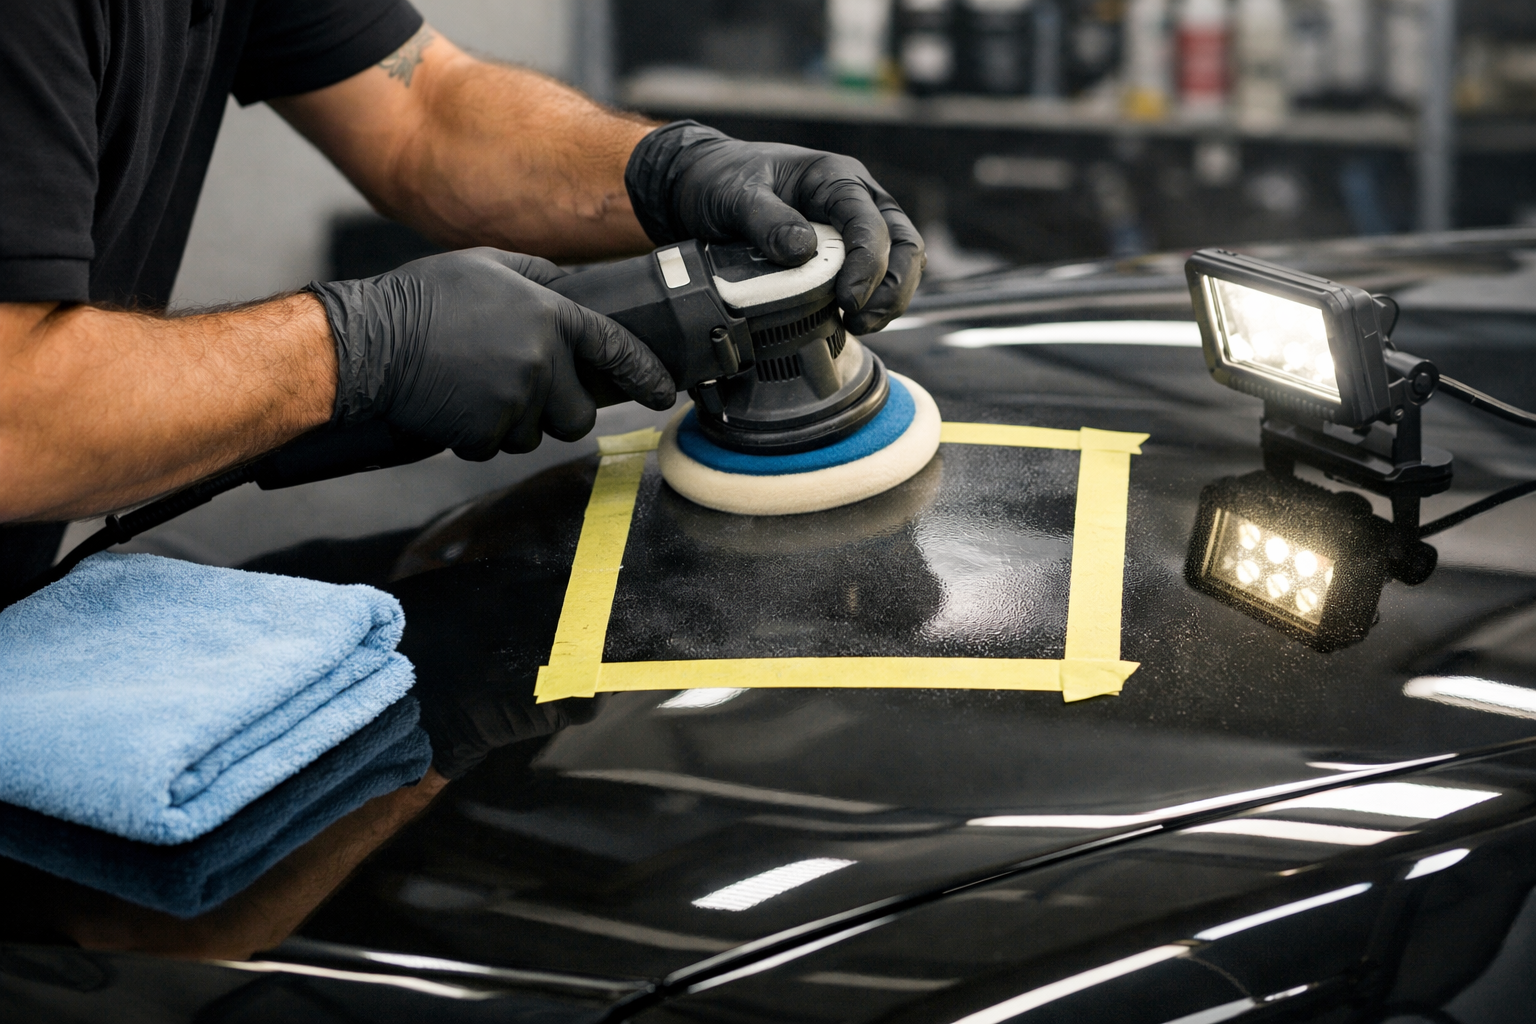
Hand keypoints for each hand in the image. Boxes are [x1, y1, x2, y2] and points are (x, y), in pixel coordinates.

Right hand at [308, 249, 676, 460]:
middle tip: (524, 392)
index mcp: (549, 316)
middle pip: (579, 414)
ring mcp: (516, 400)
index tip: (662, 393)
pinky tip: (456, 405)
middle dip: (559, 411)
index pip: (615, 349)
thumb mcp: (487, 264)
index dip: (645, 375)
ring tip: (476, 388)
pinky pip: (498, 447)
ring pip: (538, 433)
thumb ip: (539, 276)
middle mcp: (541, 360)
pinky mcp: (487, 431)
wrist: (369, 343)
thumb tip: (569, 287)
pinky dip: (480, 435)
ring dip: (515, 422)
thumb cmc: (422, 300)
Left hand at [626, 121, 925, 334]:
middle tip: (862, 320)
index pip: (869, 221)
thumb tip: (802, 251)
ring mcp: (851, 226)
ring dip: (889, 299)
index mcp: (834, 177)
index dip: (868, 263)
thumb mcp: (733, 194)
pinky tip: (849, 322)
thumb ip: (765, 219)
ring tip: (858, 326)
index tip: (848, 299)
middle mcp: (854, 199)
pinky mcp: (841, 252)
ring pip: (899, 262)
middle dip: (892, 286)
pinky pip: (876, 277)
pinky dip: (872, 302)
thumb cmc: (720, 180)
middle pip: (904, 242)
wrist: (700, 184)